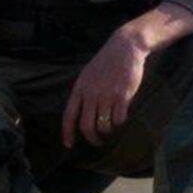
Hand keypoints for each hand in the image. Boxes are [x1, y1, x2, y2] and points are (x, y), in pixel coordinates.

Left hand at [61, 29, 148, 148]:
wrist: (125, 47)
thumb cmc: (106, 62)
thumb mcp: (88, 74)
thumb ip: (84, 92)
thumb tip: (80, 113)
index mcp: (80, 88)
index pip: (69, 115)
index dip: (67, 132)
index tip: (68, 144)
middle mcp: (91, 93)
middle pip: (86, 126)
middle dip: (92, 138)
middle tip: (97, 142)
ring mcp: (107, 96)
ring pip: (103, 126)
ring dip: (108, 130)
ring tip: (111, 125)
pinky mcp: (122, 97)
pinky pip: (118, 120)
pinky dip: (120, 122)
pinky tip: (122, 116)